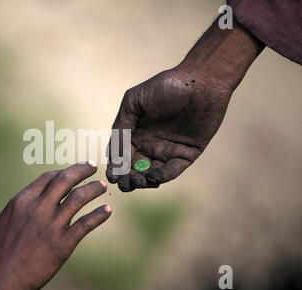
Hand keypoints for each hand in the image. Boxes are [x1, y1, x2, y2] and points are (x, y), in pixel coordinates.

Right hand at [0, 162, 110, 289]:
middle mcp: (38, 208)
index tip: (72, 171)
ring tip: (102, 186)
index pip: (48, 178)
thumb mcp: (5, 221)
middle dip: (81, 170)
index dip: (63, 172)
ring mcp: (51, 225)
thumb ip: (22, 209)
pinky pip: (85, 224)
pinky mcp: (62, 245)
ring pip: (78, 198)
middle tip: (92, 166)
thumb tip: (35, 201)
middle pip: (65, 180)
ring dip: (93, 189)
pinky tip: (107, 211)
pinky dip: (99, 215)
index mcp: (22, 201)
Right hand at [106, 16, 263, 191]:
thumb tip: (112, 154)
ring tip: (139, 181)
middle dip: (128, 179)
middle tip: (125, 184)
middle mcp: (149, 144)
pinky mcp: (186, 154)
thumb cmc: (165, 86)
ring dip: (143, 181)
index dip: (116, 168)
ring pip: (151, 173)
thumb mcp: (134, 101)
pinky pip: (172, 170)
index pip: (121, 156)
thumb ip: (121, 126)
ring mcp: (168, 150)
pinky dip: (162, 176)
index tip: (113, 177)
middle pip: (134, 169)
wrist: (201, 81)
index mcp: (135, 132)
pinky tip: (154, 177)